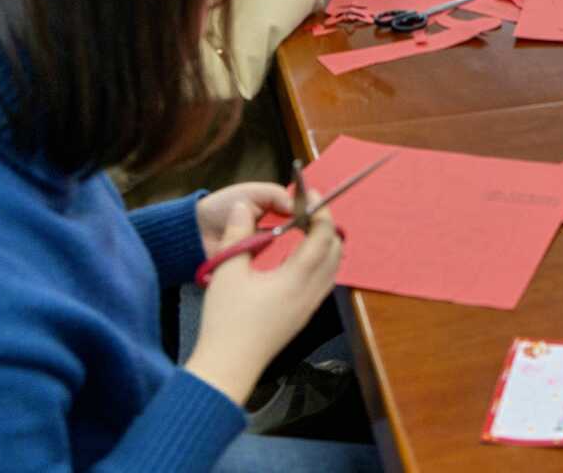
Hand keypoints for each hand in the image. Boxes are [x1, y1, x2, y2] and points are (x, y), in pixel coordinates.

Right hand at [184, 197, 342, 405]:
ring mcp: (309, 307)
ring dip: (326, 245)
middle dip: (327, 226)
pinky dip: (321, 263)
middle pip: (336, 251)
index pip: (324, 236)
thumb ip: (238, 235)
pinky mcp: (303, 318)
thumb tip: (243, 207)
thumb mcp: (227, 272)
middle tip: (307, 211)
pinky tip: (298, 260)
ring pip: (333, 268)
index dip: (322, 212)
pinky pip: (324, 282)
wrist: (228, 367)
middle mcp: (311, 293)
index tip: (312, 196)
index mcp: (297, 279)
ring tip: (305, 230)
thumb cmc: (226, 321)